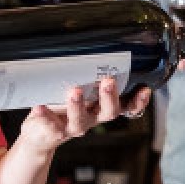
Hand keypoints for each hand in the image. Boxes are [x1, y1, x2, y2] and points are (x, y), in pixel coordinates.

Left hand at [17, 79, 151, 152]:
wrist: (40, 135)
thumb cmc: (61, 106)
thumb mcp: (78, 90)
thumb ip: (86, 75)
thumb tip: (91, 48)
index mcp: (102, 108)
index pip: (127, 107)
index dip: (138, 101)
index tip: (144, 89)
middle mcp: (92, 118)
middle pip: (108, 112)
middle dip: (109, 97)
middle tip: (108, 81)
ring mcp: (74, 126)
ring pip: (80, 120)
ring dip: (78, 105)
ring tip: (74, 91)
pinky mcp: (54, 132)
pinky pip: (50, 127)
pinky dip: (44, 116)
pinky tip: (40, 107)